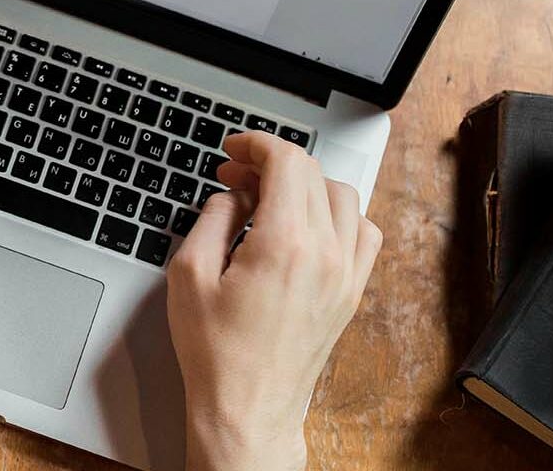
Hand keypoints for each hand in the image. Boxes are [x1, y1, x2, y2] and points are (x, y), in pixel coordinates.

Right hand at [166, 132, 381, 470]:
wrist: (248, 409)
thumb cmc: (217, 354)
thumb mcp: (190, 274)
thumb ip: (212, 219)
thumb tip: (232, 194)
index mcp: (284, 245)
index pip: (287, 163)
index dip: (257, 144)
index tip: (234, 150)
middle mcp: (325, 254)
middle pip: (313, 174)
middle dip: (271, 163)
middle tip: (236, 175)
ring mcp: (345, 274)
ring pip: (343, 196)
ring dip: (306, 185)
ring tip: (268, 198)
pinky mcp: (351, 292)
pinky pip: (362, 232)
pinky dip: (338, 215)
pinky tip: (307, 225)